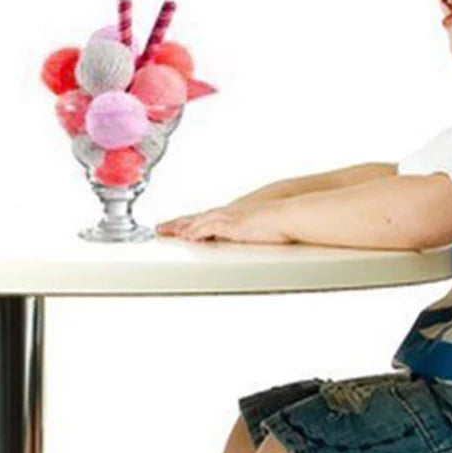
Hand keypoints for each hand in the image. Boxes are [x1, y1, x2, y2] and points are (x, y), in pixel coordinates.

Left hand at [157, 199, 293, 243]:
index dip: (193, 222)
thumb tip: (256, 239)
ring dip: (181, 227)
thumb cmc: (283, 220)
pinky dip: (195, 231)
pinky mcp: (231, 225)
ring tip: (165, 231)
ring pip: (197, 222)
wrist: (290, 214)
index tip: (180, 227)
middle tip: (162, 228)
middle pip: (197, 218)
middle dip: (179, 223)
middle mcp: (229, 214)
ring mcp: (229, 218)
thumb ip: (256, 232)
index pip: (208, 218)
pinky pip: (207, 228)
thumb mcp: (265, 227)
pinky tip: (186, 236)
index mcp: (236, 215)